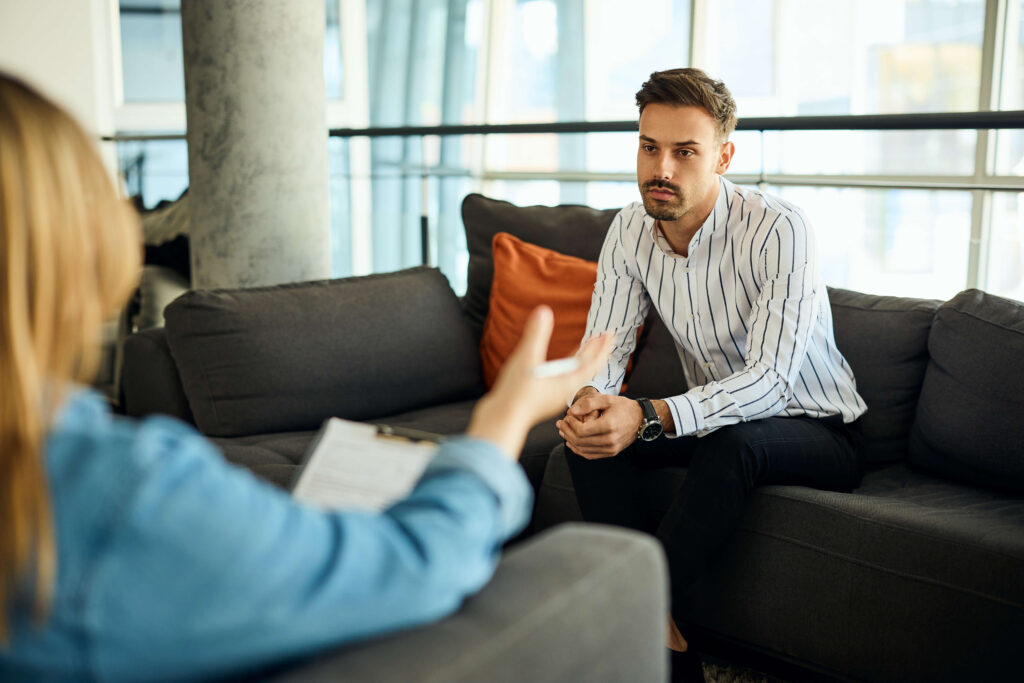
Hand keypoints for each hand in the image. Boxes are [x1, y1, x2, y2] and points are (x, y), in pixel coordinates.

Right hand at [466, 307, 613, 459]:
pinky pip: (561, 382)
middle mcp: (564, 391)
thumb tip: (544, 311)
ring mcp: (553, 398)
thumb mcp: (527, 359)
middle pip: (586, 369)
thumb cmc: (516, 393)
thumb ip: (536, 334)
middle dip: (595, 352)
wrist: (502, 420)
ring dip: (581, 361)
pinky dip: (566, 370)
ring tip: (584, 350)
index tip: (609, 334)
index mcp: (567, 382)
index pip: (592, 362)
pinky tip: (558, 367)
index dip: (601, 347)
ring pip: (574, 376)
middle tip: (604, 338)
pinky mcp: (541, 401)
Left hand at [556, 394, 643, 458]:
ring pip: (583, 450)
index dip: (570, 425)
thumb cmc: (624, 407)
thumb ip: (589, 402)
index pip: (582, 431)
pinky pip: (590, 455)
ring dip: (570, 442)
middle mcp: (610, 440)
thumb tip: (572, 411)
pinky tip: (572, 442)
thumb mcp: (608, 399)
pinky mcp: (611, 452)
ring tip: (563, 432)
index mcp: (609, 426)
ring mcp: (611, 448)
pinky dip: (578, 450)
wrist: (642, 419)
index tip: (565, 418)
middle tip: (560, 424)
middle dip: (567, 433)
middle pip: (580, 441)